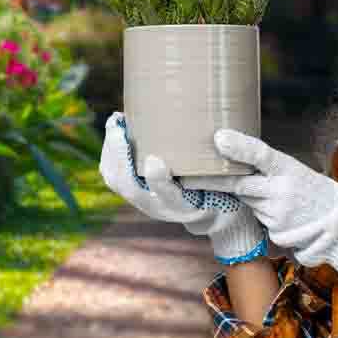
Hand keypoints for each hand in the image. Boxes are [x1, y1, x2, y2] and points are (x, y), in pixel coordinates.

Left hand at [98, 112, 266, 262]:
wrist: (208, 214)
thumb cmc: (221, 190)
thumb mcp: (228, 181)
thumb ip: (226, 165)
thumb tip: (224, 135)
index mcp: (184, 206)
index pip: (168, 197)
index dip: (159, 180)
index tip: (154, 158)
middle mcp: (159, 207)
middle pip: (130, 188)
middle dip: (119, 155)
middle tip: (119, 126)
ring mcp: (143, 201)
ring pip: (116, 180)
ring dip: (111, 151)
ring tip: (116, 123)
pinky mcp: (135, 192)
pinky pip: (113, 175)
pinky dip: (110, 153)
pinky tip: (117, 130)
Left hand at [181, 129, 337, 288]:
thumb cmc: (315, 193)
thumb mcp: (296, 173)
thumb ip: (269, 169)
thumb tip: (234, 159)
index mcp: (289, 168)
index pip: (262, 154)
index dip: (239, 146)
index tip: (219, 138)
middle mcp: (283, 190)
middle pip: (241, 184)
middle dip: (219, 180)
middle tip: (191, 175)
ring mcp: (280, 214)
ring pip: (250, 204)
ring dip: (254, 201)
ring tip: (279, 201)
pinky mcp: (277, 233)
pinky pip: (259, 222)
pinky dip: (265, 219)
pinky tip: (285, 218)